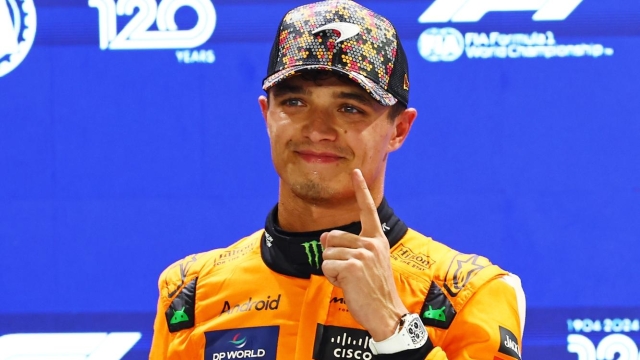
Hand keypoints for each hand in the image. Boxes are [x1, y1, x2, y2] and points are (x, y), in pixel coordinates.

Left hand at [320, 169, 408, 340]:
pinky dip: (331, 278)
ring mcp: (362, 254)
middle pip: (332, 237)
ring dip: (332, 269)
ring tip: (351, 281)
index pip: (368, 210)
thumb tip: (324, 237)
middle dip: (331, 255)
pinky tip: (347, 286)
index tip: (355, 172)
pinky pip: (326, 265)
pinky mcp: (352, 266)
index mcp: (377, 240)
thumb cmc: (375, 290)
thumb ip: (349, 247)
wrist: (386, 313)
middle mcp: (371, 243)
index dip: (360, 190)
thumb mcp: (367, 263)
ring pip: (327, 253)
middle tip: (349, 273)